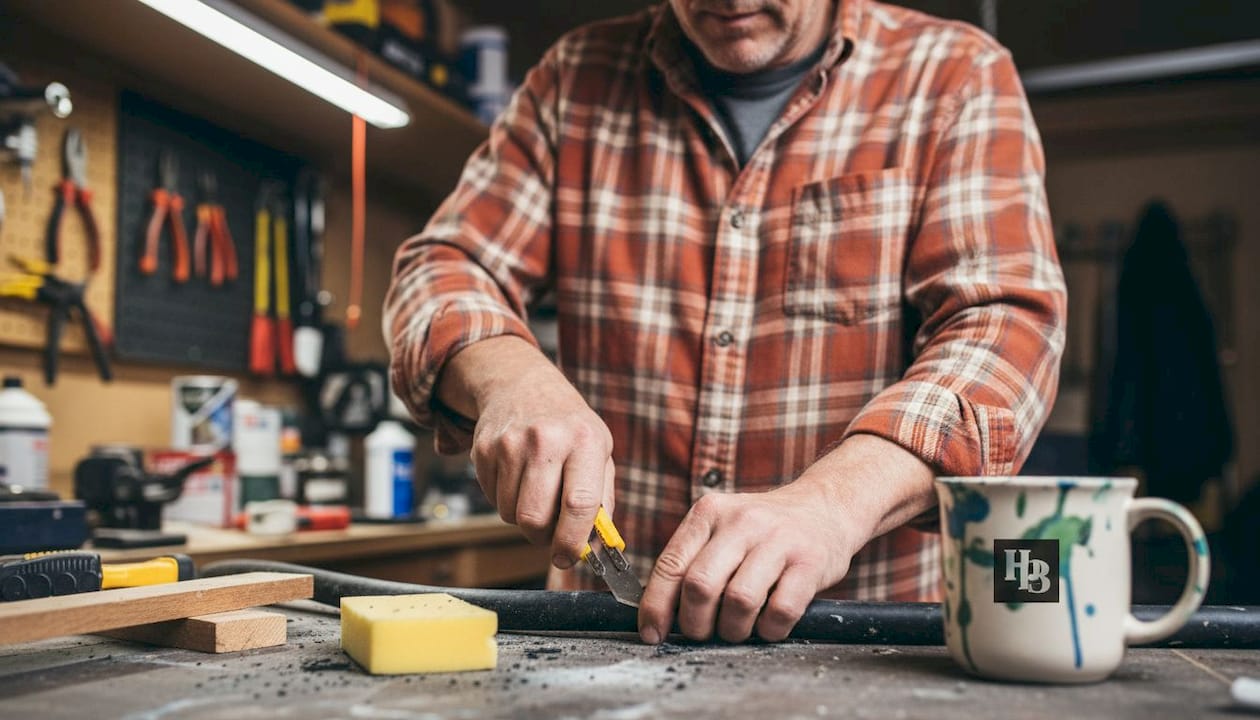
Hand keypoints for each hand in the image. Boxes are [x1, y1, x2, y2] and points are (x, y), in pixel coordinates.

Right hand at [438, 336, 614, 567]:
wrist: (523, 385)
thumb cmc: (570, 427)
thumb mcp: (599, 451)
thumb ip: (601, 500)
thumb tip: (596, 547)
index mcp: (584, 441)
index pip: (579, 504)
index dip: (572, 540)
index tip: (569, 557)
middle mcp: (546, 440)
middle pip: (534, 518)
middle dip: (542, 538)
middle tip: (550, 533)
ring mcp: (510, 443)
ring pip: (510, 514)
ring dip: (523, 518)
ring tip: (536, 492)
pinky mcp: (483, 449)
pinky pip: (492, 500)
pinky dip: (506, 500)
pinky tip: (518, 477)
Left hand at [636, 479, 858, 643]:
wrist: (826, 506)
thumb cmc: (764, 531)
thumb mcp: (722, 528)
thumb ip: (693, 561)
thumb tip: (658, 614)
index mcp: (709, 513)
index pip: (671, 565)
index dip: (656, 607)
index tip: (652, 633)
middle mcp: (741, 521)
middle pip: (700, 586)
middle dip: (695, 623)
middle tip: (704, 632)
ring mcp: (778, 540)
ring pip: (739, 601)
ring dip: (733, 629)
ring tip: (738, 628)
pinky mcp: (810, 562)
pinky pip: (781, 611)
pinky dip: (770, 630)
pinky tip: (769, 624)